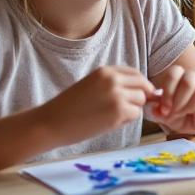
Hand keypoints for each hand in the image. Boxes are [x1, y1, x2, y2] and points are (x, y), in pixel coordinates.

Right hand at [40, 66, 155, 144]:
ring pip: (141, 101)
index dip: (139, 85)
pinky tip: (110, 123)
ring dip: (133, 109)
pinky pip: (136, 114)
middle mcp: (113, 80)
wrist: (50, 123)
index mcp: (106, 71)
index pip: (136, 74)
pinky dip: (127, 120)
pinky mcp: (118, 112)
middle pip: (143, 86)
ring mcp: (117, 96)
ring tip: (113, 116)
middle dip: (139, 97)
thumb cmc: (69, 107)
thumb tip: (144, 90)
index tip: (136, 95)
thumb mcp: (92, 84)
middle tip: (127, 108)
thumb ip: (114, 83)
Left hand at [148, 64, 194, 134]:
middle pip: (189, 80)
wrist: (189, 128)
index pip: (175, 72)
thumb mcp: (159, 114)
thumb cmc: (174, 116)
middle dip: (179, 100)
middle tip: (174, 112)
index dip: (168, 90)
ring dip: (190, 106)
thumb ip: (153, 110)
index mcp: (179, 76)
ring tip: (185, 114)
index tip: (164, 108)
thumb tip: (153, 107)